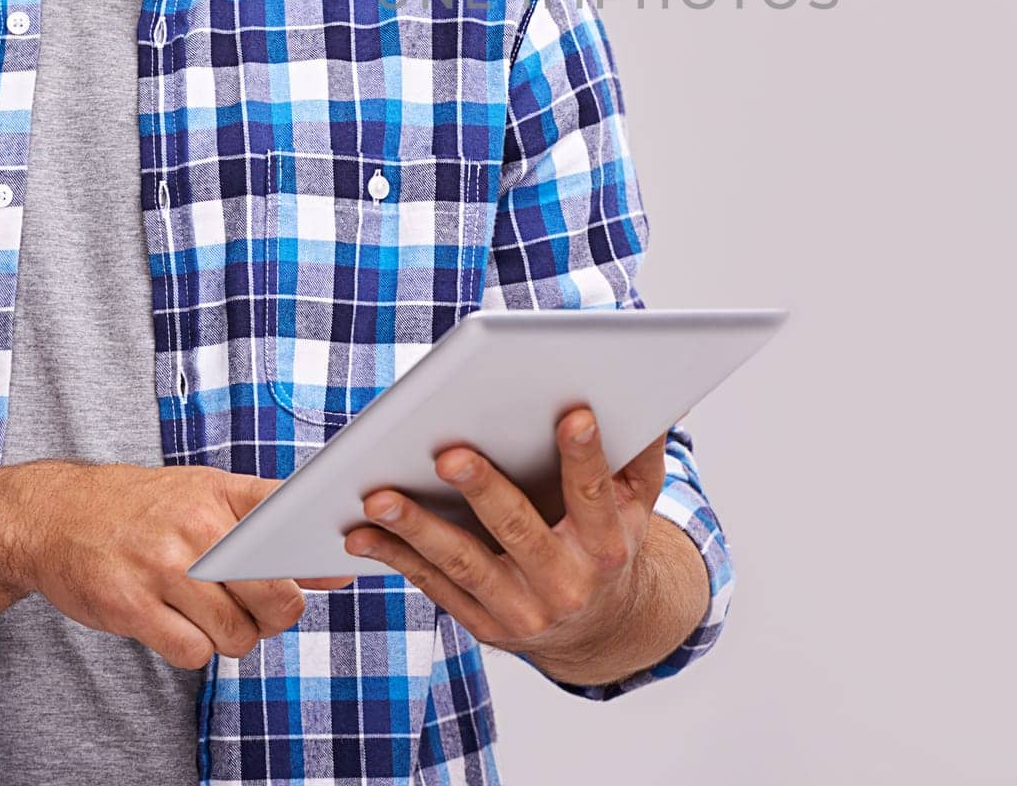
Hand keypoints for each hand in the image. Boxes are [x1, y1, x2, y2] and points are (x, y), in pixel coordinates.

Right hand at [0, 461, 356, 669]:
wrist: (56, 515)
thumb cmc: (143, 507)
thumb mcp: (204, 492)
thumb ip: (265, 523)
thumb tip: (334, 569)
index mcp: (221, 492)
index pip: (290, 517)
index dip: (318, 554)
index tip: (335, 573)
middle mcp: (198, 526)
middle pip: (275, 593)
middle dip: (280, 615)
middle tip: (266, 613)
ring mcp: (164, 567)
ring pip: (236, 632)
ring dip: (236, 638)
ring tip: (220, 620)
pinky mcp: (131, 606)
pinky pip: (193, 652)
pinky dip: (197, 650)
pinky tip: (183, 628)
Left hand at [341, 407, 665, 677]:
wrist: (599, 626)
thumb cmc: (611, 536)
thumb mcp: (638, 500)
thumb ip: (642, 448)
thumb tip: (655, 389)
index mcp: (607, 544)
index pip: (593, 493)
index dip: (585, 453)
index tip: (572, 410)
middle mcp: (566, 583)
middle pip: (519, 531)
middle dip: (483, 489)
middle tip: (448, 451)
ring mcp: (521, 611)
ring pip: (464, 565)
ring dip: (417, 529)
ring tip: (379, 495)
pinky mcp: (483, 626)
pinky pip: (435, 588)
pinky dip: (396, 558)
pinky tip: (361, 531)